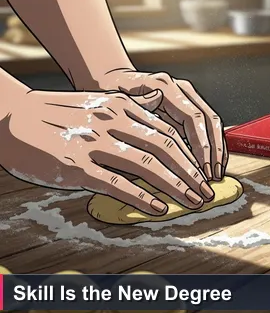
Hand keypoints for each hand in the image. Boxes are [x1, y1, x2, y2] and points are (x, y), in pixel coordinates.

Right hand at [0, 90, 214, 215]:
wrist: (9, 116)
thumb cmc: (54, 114)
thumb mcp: (96, 103)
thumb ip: (128, 114)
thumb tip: (158, 123)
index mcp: (121, 107)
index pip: (169, 132)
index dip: (191, 155)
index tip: (204, 172)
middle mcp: (113, 122)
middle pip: (166, 148)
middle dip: (191, 173)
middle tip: (206, 192)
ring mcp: (95, 143)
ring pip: (149, 166)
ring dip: (176, 187)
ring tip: (192, 201)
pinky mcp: (77, 165)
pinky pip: (118, 184)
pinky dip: (143, 197)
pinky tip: (158, 208)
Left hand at [94, 70, 227, 180]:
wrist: (112, 79)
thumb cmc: (110, 94)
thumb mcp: (115, 107)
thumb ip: (136, 122)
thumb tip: (156, 144)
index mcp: (165, 87)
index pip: (192, 118)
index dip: (200, 146)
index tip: (201, 169)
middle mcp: (180, 88)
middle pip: (208, 121)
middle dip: (213, 152)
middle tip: (212, 177)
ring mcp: (187, 95)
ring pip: (212, 124)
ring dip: (216, 151)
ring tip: (215, 175)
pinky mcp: (189, 105)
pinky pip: (207, 126)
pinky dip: (211, 147)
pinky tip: (210, 165)